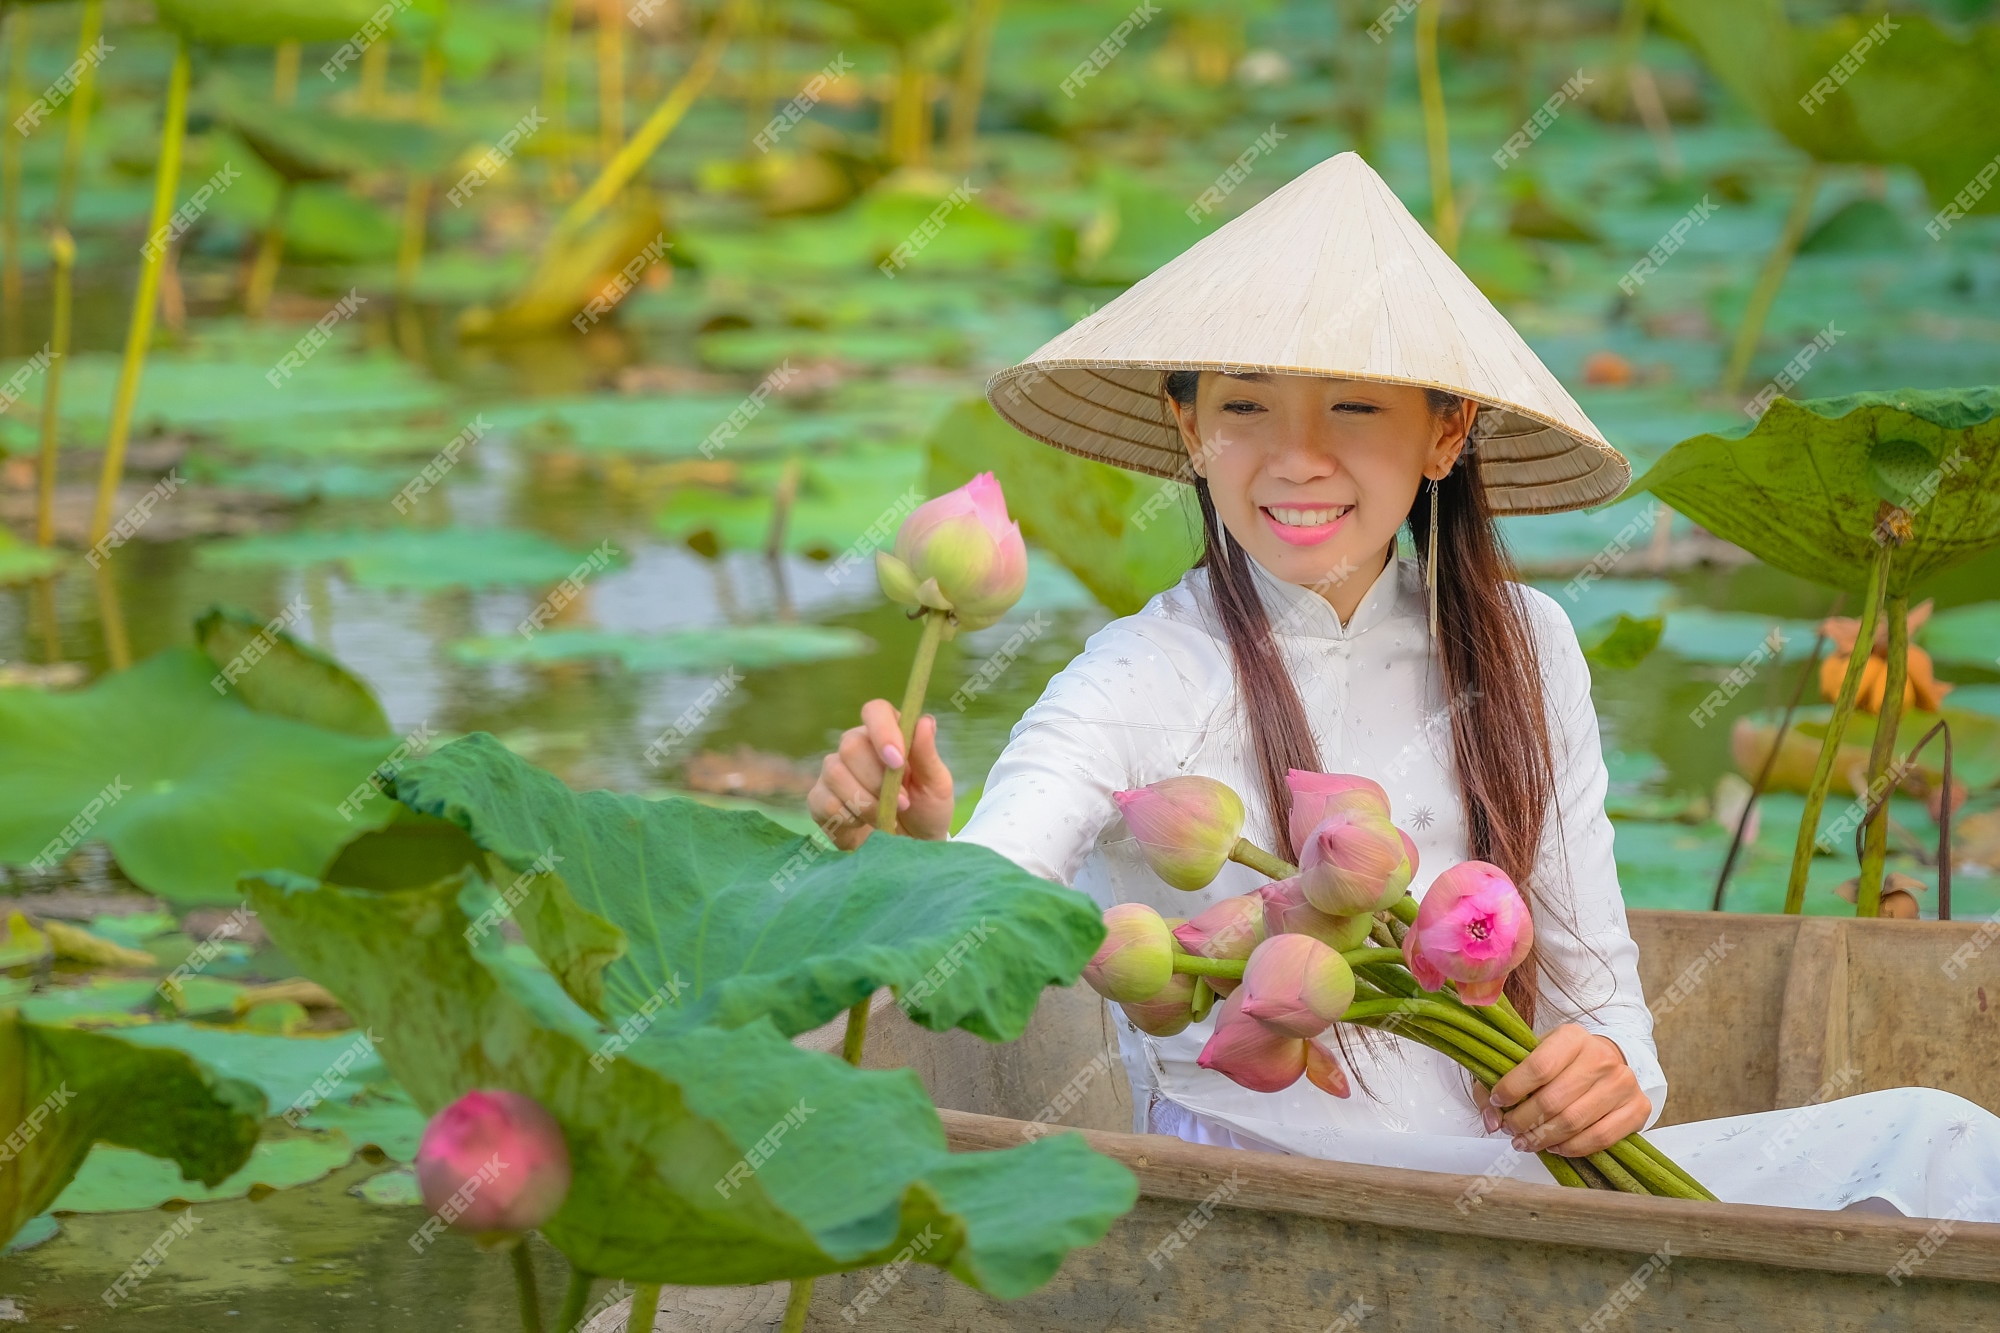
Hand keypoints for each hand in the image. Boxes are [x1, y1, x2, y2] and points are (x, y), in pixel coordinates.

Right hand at [806, 698, 954, 849]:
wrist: (909, 848)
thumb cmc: (926, 810)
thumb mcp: (936, 785)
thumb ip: (927, 754)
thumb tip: (925, 721)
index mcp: (888, 734)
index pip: (875, 711)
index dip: (882, 731)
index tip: (897, 761)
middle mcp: (857, 746)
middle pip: (851, 745)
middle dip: (877, 781)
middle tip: (902, 804)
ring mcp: (834, 771)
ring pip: (835, 773)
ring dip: (865, 803)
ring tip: (886, 819)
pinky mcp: (820, 799)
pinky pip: (824, 802)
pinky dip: (848, 819)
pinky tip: (863, 826)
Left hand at [1472, 1024, 1650, 1157]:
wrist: (1609, 1061)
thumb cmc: (1561, 1063)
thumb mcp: (1529, 1058)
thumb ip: (1498, 1084)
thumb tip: (1492, 1121)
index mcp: (1572, 1036)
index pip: (1537, 1067)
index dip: (1512, 1089)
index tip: (1498, 1102)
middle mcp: (1601, 1056)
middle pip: (1553, 1100)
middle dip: (1524, 1121)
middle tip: (1510, 1130)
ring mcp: (1623, 1083)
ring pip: (1574, 1122)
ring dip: (1543, 1139)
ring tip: (1526, 1142)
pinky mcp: (1638, 1107)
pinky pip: (1600, 1137)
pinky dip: (1572, 1148)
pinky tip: (1555, 1147)